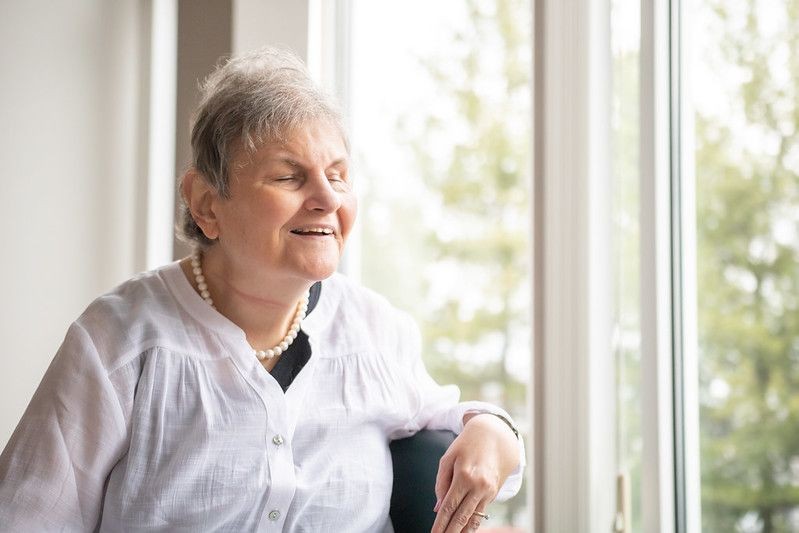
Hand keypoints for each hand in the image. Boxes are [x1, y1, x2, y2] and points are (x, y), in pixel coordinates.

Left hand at [431, 413, 519, 531]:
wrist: (495, 436)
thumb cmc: (467, 445)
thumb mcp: (448, 458)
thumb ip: (441, 484)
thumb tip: (438, 508)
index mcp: (464, 475)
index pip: (449, 507)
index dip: (440, 524)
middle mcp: (478, 486)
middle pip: (461, 517)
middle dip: (451, 532)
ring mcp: (488, 491)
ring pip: (474, 519)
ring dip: (463, 532)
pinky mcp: (494, 493)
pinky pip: (482, 513)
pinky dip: (473, 524)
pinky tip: (464, 531)